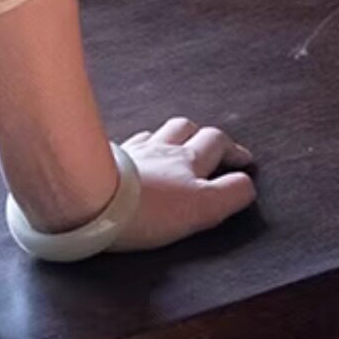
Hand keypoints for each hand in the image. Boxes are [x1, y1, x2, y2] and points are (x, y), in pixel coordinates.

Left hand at [110, 117, 257, 251]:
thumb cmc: (147, 209)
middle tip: (212, 147)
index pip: (218, 143)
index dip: (234, 151)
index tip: (242, 161)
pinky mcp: (105, 161)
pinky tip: (134, 155)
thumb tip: (246, 185)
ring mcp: (131, 152)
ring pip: (155, 132)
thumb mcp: (203, 207)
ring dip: (170, 136)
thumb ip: (231, 194)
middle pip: (186, 129)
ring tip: (175, 145)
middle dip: (204, 135)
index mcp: (188, 159)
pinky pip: (126, 145)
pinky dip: (137, 146)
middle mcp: (160, 149)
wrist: (93, 202)